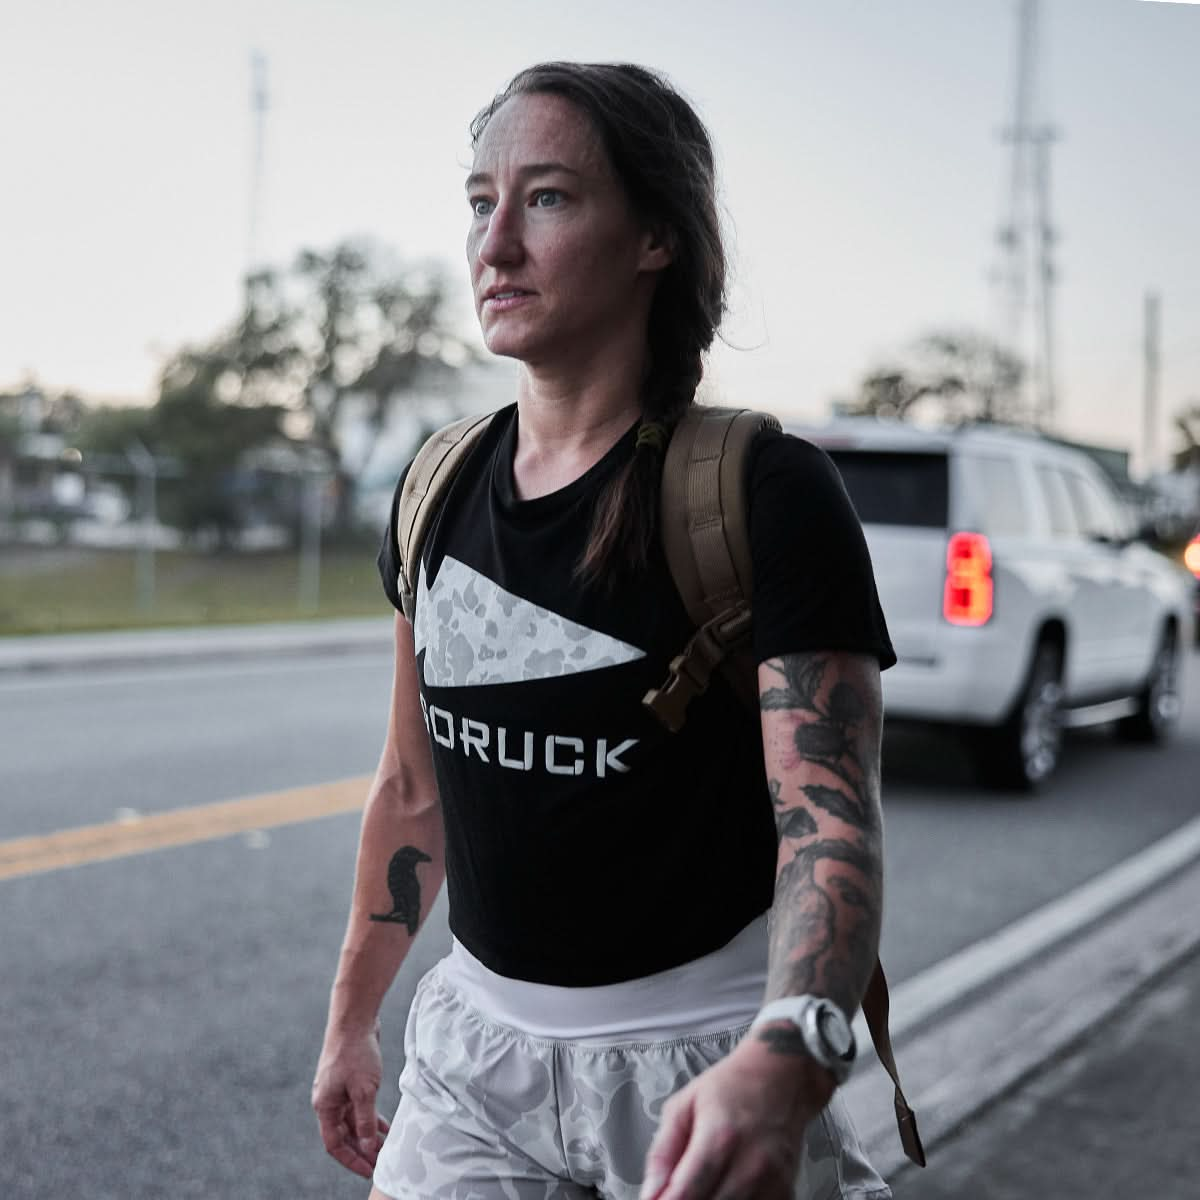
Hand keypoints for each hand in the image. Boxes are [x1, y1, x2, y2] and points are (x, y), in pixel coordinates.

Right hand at [312, 1022, 391, 1178]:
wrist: (355, 1019)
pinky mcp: (351, 1081)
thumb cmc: (355, 1052)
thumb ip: (365, 1121)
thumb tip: (366, 1148)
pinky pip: (360, 1107)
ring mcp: (339, 1090)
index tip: (368, 1170)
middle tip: (380, 1163)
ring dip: (368, 1136)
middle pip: (344, 1134)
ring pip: (353, 1121)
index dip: (351, 1159)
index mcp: (325, 1106)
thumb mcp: (364, 1091)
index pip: (334, 1144)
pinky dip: (371, 1118)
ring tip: (385, 1148)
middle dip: (361, 1150)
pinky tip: (385, 1127)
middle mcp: (329, 1100)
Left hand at [640, 1033, 833, 1199]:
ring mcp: (771, 1182)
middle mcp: (749, 1165)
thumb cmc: (732, 1086)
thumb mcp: (683, 1105)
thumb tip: (650, 1193)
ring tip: (703, 1184)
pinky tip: (725, 1188)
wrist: (779, 1075)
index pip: (685, 1194)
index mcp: (718, 1139)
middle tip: (680, 1188)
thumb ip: (662, 1151)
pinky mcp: (785, 1191)